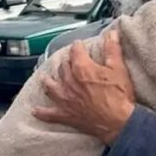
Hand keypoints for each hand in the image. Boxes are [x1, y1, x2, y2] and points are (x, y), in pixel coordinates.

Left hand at [32, 30, 135, 144]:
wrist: (118, 122)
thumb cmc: (119, 96)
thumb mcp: (118, 68)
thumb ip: (112, 49)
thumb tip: (111, 33)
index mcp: (82, 68)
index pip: (76, 51)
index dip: (77, 46)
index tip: (78, 44)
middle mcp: (69, 82)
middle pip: (63, 67)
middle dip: (65, 62)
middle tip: (68, 61)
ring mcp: (65, 99)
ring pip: (51, 86)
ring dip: (47, 81)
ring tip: (44, 78)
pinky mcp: (65, 115)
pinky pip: (49, 114)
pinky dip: (42, 112)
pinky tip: (35, 111)